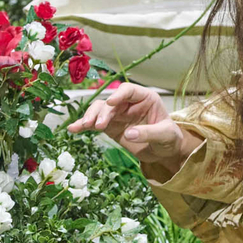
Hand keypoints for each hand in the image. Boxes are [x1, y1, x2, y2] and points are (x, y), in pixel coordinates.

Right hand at [67, 81, 193, 172]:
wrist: (164, 152)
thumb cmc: (169, 139)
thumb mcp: (166, 135)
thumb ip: (149, 133)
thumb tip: (129, 134)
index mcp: (145, 98)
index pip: (129, 90)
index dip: (119, 94)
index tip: (111, 104)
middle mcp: (129, 103)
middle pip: (110, 102)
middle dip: (103, 112)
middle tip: (99, 126)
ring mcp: (118, 115)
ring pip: (99, 110)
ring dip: (90, 117)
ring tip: (84, 127)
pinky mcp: (110, 127)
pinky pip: (94, 124)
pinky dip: (84, 126)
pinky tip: (73, 129)